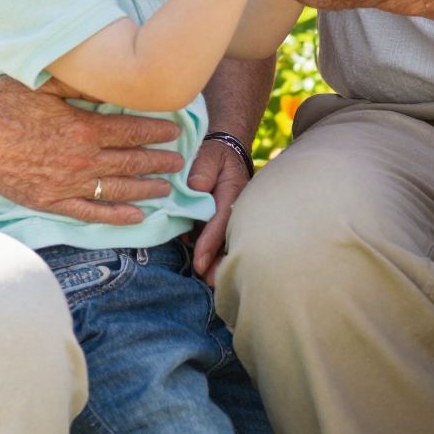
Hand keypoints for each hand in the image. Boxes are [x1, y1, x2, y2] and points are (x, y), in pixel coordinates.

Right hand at [0, 78, 182, 224]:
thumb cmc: (0, 101)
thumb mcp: (43, 82)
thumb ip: (80, 83)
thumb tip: (111, 77)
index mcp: (82, 127)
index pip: (131, 131)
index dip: (157, 132)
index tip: (176, 131)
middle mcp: (80, 159)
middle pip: (131, 161)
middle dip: (159, 161)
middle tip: (180, 162)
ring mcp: (66, 184)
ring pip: (118, 188)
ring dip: (146, 188)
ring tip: (167, 188)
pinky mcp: (50, 201)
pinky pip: (91, 213)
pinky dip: (117, 215)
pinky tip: (137, 216)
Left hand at [187, 139, 251, 285]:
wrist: (228, 152)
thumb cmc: (216, 155)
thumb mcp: (209, 154)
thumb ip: (202, 169)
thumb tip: (195, 188)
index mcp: (233, 190)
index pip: (221, 218)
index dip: (210, 241)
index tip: (199, 262)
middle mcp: (238, 206)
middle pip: (230, 237)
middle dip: (220, 261)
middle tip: (209, 281)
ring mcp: (235, 214)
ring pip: (228, 240)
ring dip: (219, 261)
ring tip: (209, 280)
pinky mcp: (228, 219)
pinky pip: (223, 237)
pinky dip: (216, 251)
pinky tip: (208, 266)